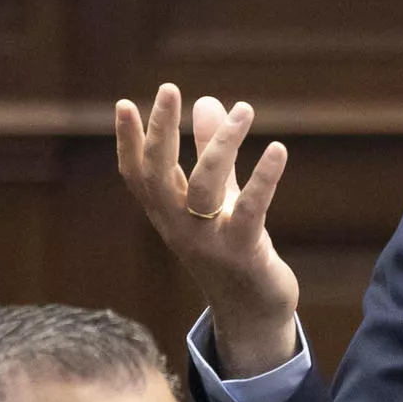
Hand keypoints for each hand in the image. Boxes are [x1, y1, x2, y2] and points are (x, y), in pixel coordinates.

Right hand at [115, 83, 301, 377]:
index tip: (124, 104)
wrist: (254, 312)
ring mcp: (208, 242)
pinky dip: (263, 179)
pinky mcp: (243, 252)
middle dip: (161, 131)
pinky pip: (250, 210)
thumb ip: (210, 150)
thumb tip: (205, 100)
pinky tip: (278, 150)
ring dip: (222, 143)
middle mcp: (179, 227)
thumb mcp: (219, 196)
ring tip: (245, 110)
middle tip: (169, 89)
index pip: (138, 175)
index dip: (128, 142)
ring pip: (204, 186)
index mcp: (168, 214)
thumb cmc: (233, 247)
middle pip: (159, 175)